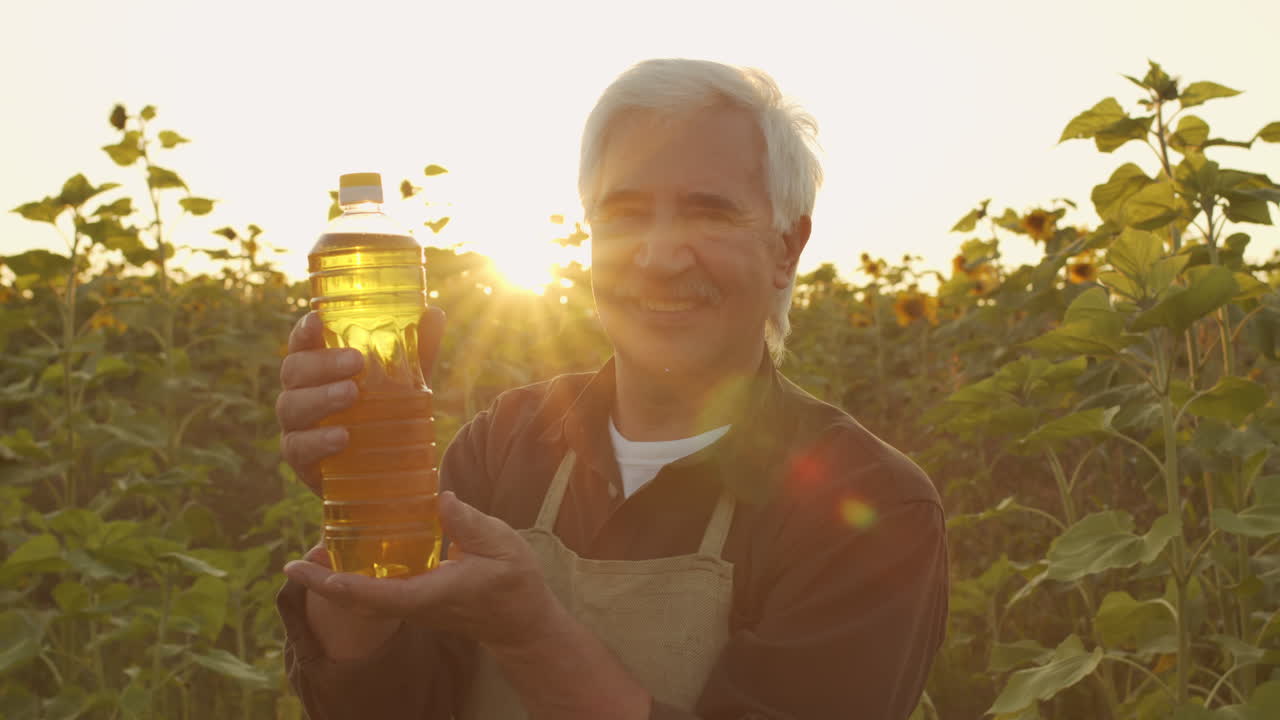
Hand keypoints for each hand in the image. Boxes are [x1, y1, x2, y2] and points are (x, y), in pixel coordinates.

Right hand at [276, 308, 445, 492]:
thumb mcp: (404, 383)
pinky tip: (341, 437)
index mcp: (317, 369)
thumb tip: (434, 312)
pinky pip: (299, 447)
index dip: (304, 330)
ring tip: (352, 394)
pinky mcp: (300, 460)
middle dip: (323, 364)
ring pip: (292, 406)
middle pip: (294, 371)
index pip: (302, 343)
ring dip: (321, 398)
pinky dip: (319, 440)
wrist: (380, 474)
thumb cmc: (382, 415)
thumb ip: (417, 350)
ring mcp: (296, 427)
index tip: (317, 319)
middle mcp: (299, 393)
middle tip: (355, 362)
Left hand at [283, 491, 558, 650]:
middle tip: (290, 564)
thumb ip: (470, 524)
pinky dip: (356, 579)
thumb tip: (440, 498)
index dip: (334, 583)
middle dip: (321, 584)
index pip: (372, 594)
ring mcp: (414, 607)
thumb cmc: (516, 584)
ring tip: (310, 555)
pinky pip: (378, 594)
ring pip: (364, 600)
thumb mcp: (502, 546)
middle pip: (356, 602)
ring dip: (334, 581)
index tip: (305, 570)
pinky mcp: (418, 601)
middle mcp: (414, 606)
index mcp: (428, 594)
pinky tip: (350, 555)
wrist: (523, 622)